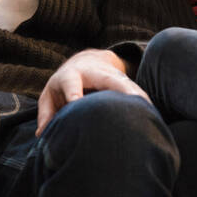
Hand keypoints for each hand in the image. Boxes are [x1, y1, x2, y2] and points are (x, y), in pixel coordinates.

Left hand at [35, 49, 149, 133]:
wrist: (86, 61)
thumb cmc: (63, 85)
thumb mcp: (50, 95)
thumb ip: (47, 113)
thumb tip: (42, 135)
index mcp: (72, 75)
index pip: (72, 84)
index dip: (74, 94)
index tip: (76, 104)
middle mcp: (94, 73)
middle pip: (108, 79)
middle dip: (119, 88)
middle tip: (130, 101)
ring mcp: (112, 76)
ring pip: (127, 84)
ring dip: (138, 96)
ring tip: (149, 109)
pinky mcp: (125, 82)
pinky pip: (136, 91)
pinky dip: (144, 102)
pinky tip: (153, 115)